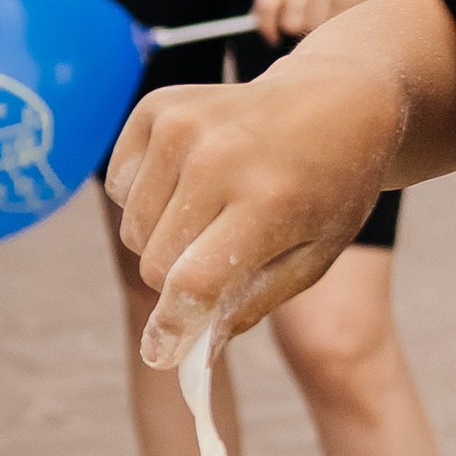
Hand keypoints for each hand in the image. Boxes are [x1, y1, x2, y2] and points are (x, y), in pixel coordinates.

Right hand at [105, 62, 404, 368]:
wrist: (334, 100)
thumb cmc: (329, 190)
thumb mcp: (313, 257)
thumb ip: (249, 304)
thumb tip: (188, 350)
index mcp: (269, 201)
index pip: (193, 280)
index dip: (171, 326)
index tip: (160, 354)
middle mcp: (219, 158)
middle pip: (156, 262)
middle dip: (178, 280)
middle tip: (217, 261)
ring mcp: (181, 128)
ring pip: (133, 228)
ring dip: (162, 238)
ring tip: (212, 213)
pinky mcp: (155, 109)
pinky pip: (120, 186)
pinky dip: (146, 198)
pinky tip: (191, 180)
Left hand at [252, 0, 411, 40]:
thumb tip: (264, 28)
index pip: (265, 4)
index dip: (265, 26)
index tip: (272, 38)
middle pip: (289, 23)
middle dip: (300, 26)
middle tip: (313, 17)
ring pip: (313, 27)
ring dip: (322, 24)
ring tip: (333, 7)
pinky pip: (336, 24)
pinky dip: (340, 21)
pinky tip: (347, 5)